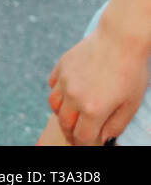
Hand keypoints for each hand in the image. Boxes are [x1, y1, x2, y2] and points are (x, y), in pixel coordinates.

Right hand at [48, 19, 150, 144]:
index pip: (82, 136)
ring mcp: (65, 80)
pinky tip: (68, 94)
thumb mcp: (131, 104)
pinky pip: (53, 85)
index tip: (85, 146)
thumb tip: (104, 138)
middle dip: (70, 133)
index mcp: (93, 109)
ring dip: (61, 114)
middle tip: (76, 136)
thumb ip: (116, 125)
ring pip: (54, 105)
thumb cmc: (131, 72)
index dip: (83, 144)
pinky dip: (58, 93)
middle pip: (65, 123)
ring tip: (70, 116)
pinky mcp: (61, 66)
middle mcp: (74, 97)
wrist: (120, 39)